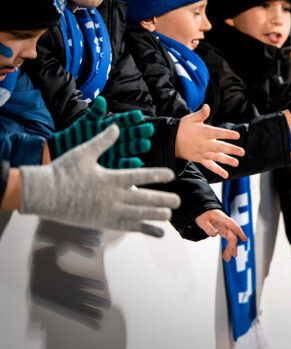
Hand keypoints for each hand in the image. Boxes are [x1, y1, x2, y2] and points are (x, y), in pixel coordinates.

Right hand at [19, 125, 180, 236]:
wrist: (43, 194)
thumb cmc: (62, 171)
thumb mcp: (83, 152)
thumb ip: (103, 141)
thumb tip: (116, 126)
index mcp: (110, 179)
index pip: (140, 176)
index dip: (157, 176)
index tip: (171, 176)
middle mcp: (112, 197)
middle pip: (144, 199)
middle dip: (163, 200)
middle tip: (178, 201)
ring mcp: (108, 212)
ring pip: (138, 215)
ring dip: (156, 215)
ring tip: (169, 214)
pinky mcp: (103, 222)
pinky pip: (128, 228)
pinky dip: (144, 229)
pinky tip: (157, 232)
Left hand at [47, 96, 153, 167]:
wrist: (63, 151)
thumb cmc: (73, 135)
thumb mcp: (83, 122)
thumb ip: (94, 112)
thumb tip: (101, 100)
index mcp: (109, 127)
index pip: (123, 121)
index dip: (131, 118)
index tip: (139, 116)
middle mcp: (114, 139)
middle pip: (130, 135)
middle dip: (139, 132)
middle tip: (147, 130)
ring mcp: (114, 151)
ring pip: (129, 148)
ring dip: (138, 146)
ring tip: (145, 144)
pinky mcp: (112, 164)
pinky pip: (123, 164)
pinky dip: (130, 163)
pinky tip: (137, 161)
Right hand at [175, 104, 244, 178]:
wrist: (171, 141)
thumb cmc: (183, 128)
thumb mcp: (190, 119)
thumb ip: (200, 114)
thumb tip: (207, 106)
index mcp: (203, 132)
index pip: (217, 133)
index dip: (227, 134)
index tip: (237, 135)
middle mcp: (204, 144)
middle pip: (220, 147)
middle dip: (231, 149)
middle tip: (242, 152)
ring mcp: (202, 153)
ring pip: (216, 157)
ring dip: (227, 160)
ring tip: (236, 163)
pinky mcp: (200, 159)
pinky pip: (210, 166)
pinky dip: (217, 170)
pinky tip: (225, 175)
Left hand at [194, 209, 246, 261]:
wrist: (202, 211)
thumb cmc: (203, 214)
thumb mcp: (202, 221)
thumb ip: (209, 228)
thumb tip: (215, 234)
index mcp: (222, 219)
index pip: (233, 226)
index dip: (239, 232)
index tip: (244, 239)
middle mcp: (226, 223)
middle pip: (232, 236)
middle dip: (231, 247)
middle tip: (227, 257)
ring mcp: (225, 227)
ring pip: (231, 238)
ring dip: (231, 248)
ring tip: (227, 258)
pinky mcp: (224, 230)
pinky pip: (229, 239)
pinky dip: (230, 246)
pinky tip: (231, 254)